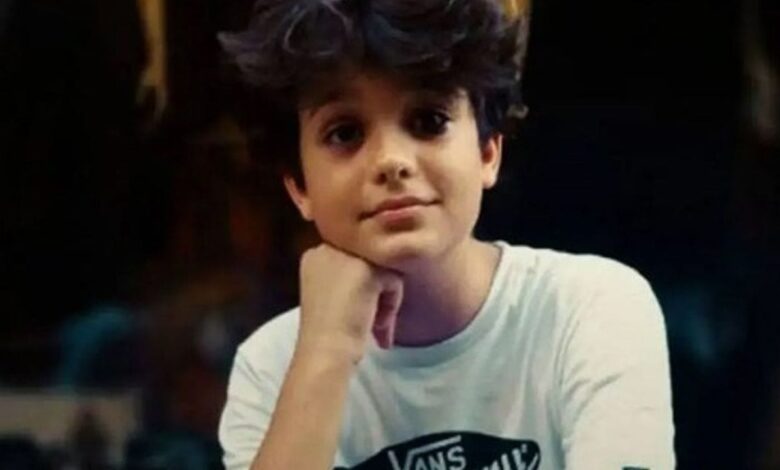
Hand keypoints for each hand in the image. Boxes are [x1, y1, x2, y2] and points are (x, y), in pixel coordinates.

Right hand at [296, 243, 403, 360]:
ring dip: (384, 302)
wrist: (325, 351)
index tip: (357, 313)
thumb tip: (377, 278)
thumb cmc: (327, 333)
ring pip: (384, 271)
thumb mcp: (330, 297)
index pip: (353, 260)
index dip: (362, 288)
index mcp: (315, 256)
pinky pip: (394, 280)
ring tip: (376, 329)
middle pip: (370, 263)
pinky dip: (391, 304)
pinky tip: (377, 325)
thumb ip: (347, 279)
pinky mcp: (366, 269)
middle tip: (372, 325)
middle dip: (375, 294)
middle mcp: (327, 249)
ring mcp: (347, 256)